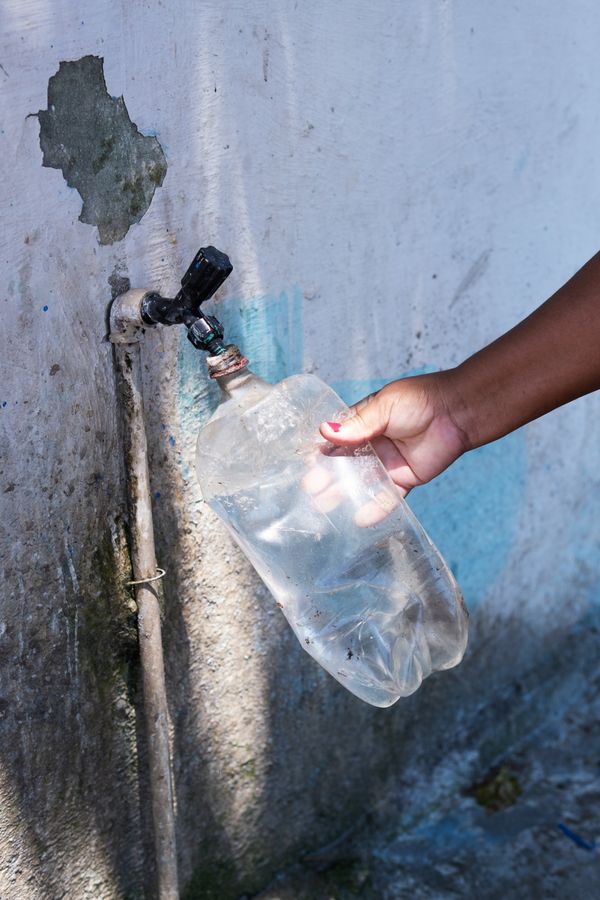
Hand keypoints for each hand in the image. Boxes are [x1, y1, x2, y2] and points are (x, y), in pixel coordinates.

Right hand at [319, 372, 469, 495]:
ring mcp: (388, 464)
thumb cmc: (419, 400)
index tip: (306, 465)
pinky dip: (375, 508)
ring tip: (324, 508)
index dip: (321, 453)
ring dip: (344, 495)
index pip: (336, 441)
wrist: (456, 411)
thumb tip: (325, 431)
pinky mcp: (405, 479)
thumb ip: (357, 424)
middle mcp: (372, 445)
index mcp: (363, 424)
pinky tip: (360, 518)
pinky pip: (388, 497)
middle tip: (310, 491)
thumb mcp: (384, 407)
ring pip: (361, 483)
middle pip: (344, 465)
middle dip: (327, 478)